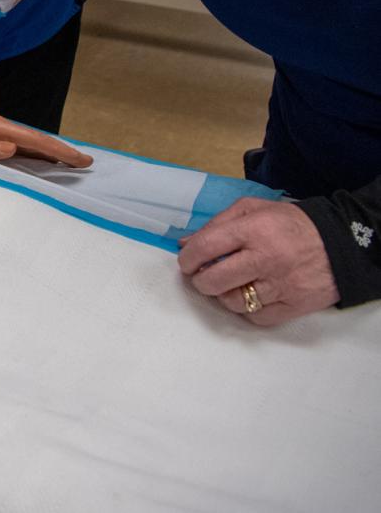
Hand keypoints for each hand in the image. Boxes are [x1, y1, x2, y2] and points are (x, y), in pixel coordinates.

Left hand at [0, 113, 92, 168]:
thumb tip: (12, 150)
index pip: (34, 140)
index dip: (58, 150)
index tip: (78, 158)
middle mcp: (2, 129)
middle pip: (39, 141)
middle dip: (63, 151)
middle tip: (87, 162)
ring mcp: (0, 135)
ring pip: (34, 145)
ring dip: (54, 153)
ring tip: (74, 162)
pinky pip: (24, 149)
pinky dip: (40, 154)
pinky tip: (48, 162)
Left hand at [178, 197, 338, 325]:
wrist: (341, 243)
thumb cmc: (291, 224)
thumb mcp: (253, 209)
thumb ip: (217, 224)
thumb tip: (186, 243)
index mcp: (253, 230)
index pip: (206, 247)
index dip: (188, 258)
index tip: (186, 263)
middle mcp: (266, 259)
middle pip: (214, 281)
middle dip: (200, 281)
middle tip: (202, 277)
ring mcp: (281, 285)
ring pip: (233, 303)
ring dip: (223, 296)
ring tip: (228, 285)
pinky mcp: (294, 306)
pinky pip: (257, 317)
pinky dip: (248, 310)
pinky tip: (251, 296)